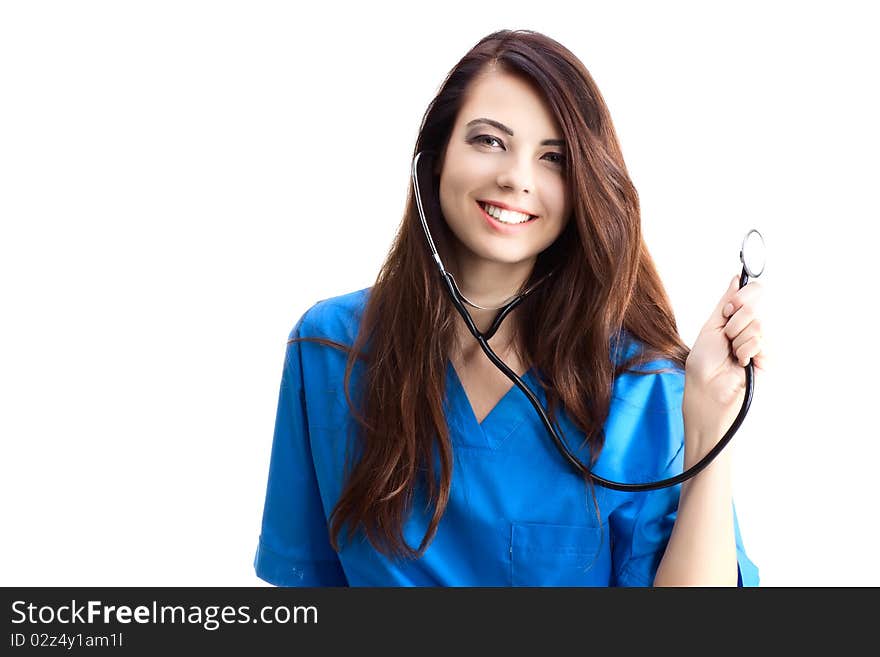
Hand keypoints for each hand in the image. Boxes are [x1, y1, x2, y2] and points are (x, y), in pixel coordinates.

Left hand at [683, 275, 769, 439]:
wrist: (706, 388)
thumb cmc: (705, 361)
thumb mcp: (712, 325)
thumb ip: (726, 302)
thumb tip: (737, 278)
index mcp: (738, 318)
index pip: (754, 292)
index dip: (741, 296)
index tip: (729, 308)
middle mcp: (752, 328)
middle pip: (755, 305)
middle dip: (734, 320)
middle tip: (726, 336)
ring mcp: (762, 342)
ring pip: (757, 324)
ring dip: (737, 339)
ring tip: (731, 353)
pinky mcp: (769, 358)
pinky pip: (760, 342)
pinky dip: (745, 351)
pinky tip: (740, 362)